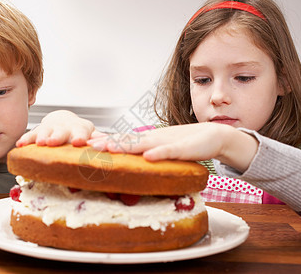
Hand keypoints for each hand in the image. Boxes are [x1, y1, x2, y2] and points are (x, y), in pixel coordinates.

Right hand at [16, 110, 102, 146]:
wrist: (63, 120)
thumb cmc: (80, 132)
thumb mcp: (92, 134)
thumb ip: (101, 140)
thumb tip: (114, 145)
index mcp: (81, 128)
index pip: (82, 131)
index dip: (80, 136)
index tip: (79, 142)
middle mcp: (66, 127)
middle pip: (62, 131)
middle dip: (57, 136)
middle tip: (53, 142)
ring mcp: (51, 128)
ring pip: (46, 132)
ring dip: (42, 137)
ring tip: (39, 143)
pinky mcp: (38, 131)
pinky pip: (31, 135)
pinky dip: (26, 140)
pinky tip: (20, 145)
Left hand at [88, 122, 257, 171]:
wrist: (214, 136)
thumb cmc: (188, 145)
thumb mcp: (165, 150)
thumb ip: (150, 154)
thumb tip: (134, 162)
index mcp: (149, 141)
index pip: (124, 140)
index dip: (105, 142)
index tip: (87, 144)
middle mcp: (154, 140)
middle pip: (127, 140)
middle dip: (107, 143)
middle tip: (87, 145)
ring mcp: (167, 143)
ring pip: (143, 144)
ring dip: (125, 146)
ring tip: (109, 147)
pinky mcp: (183, 149)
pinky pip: (169, 151)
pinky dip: (158, 153)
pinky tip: (147, 156)